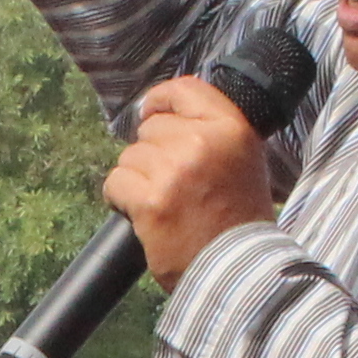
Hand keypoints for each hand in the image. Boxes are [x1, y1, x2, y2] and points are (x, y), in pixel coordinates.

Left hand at [104, 69, 276, 284]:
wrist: (236, 268)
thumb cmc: (237, 216)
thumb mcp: (242, 158)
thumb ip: (211, 129)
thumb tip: (163, 109)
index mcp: (231, 128)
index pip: (183, 89)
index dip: (160, 100)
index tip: (151, 113)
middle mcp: (202, 143)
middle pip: (150, 129)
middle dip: (153, 154)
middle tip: (174, 184)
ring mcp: (175, 171)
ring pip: (130, 157)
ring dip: (138, 179)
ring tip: (164, 202)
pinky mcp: (151, 201)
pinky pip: (116, 183)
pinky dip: (122, 199)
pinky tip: (145, 214)